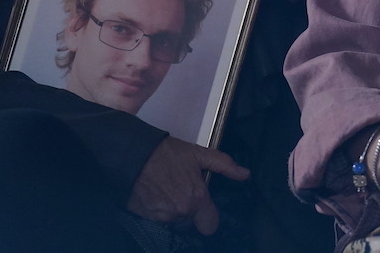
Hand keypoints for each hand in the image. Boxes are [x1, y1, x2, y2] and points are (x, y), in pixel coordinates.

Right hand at [127, 137, 249, 232]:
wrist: (133, 154)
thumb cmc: (167, 153)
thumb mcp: (198, 154)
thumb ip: (224, 165)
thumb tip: (246, 174)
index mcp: (197, 199)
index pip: (211, 226)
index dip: (208, 217)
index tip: (204, 206)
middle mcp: (181, 212)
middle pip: (191, 224)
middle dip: (189, 212)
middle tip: (182, 192)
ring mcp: (162, 218)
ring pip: (174, 222)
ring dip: (173, 211)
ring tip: (167, 191)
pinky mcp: (145, 218)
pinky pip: (158, 221)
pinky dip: (158, 211)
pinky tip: (155, 195)